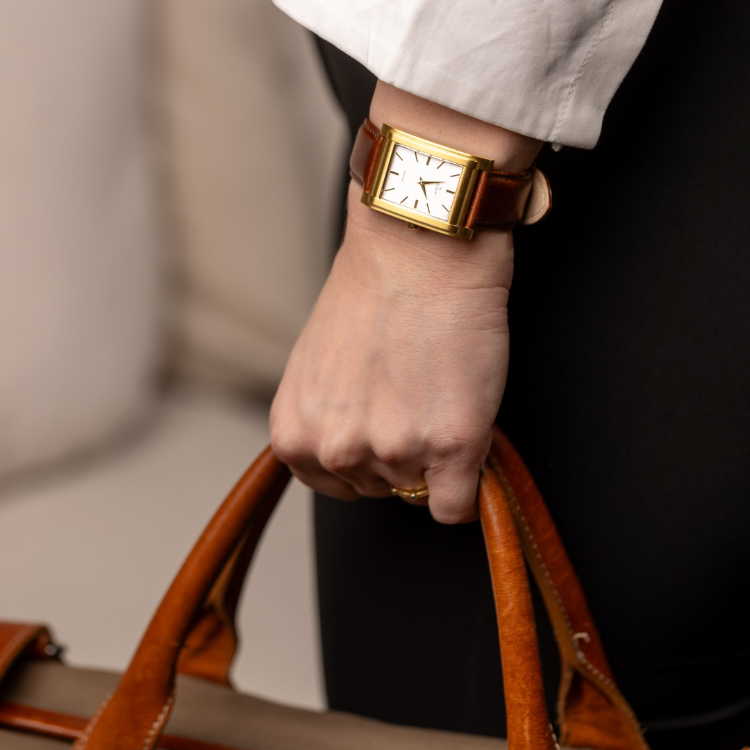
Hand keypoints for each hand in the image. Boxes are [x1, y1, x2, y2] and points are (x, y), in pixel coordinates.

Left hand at [270, 182, 512, 522]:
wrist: (418, 249)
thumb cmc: (369, 293)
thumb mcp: (314, 368)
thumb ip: (323, 422)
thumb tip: (354, 456)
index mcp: (295, 436)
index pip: (336, 487)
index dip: (367, 455)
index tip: (385, 422)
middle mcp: (338, 451)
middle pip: (381, 490)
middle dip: (401, 454)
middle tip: (415, 397)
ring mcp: (395, 451)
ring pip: (422, 491)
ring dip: (437, 455)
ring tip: (439, 392)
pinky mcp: (451, 447)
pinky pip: (457, 507)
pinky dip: (469, 484)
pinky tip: (469, 436)